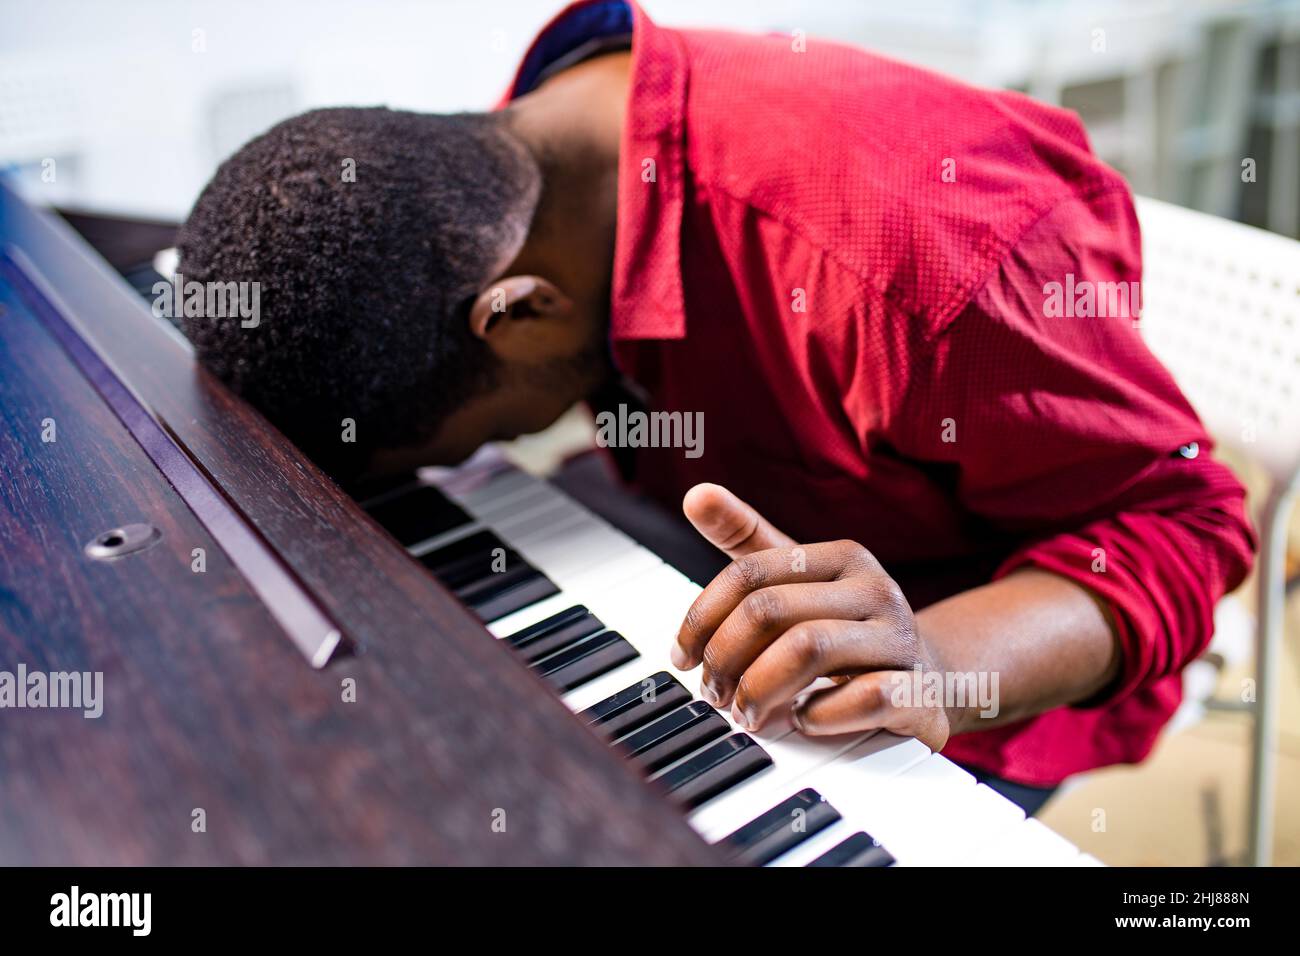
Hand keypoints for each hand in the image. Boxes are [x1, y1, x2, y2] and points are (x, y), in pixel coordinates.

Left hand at [671, 483, 950, 749]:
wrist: (932, 680)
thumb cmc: (848, 629)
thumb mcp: (798, 580)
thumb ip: (746, 540)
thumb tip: (695, 495)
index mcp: (843, 557)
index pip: (750, 572)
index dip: (702, 617)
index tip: (683, 657)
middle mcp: (875, 589)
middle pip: (771, 609)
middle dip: (726, 657)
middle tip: (713, 693)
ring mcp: (900, 639)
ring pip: (809, 648)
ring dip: (760, 688)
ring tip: (746, 713)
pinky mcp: (919, 690)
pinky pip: (865, 697)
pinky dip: (821, 714)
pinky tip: (803, 721)